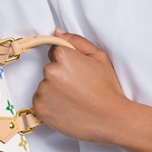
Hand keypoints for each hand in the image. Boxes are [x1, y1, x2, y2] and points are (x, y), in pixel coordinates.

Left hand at [32, 29, 129, 143]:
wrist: (111, 119)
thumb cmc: (107, 88)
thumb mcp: (99, 57)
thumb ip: (76, 41)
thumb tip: (57, 32)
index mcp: (63, 56)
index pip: (55, 52)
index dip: (68, 62)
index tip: (78, 73)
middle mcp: (50, 72)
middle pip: (49, 69)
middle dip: (61, 76)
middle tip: (79, 88)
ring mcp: (43, 91)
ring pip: (44, 86)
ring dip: (55, 91)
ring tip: (75, 100)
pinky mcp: (40, 108)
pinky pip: (40, 102)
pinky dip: (50, 105)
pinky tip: (67, 109)